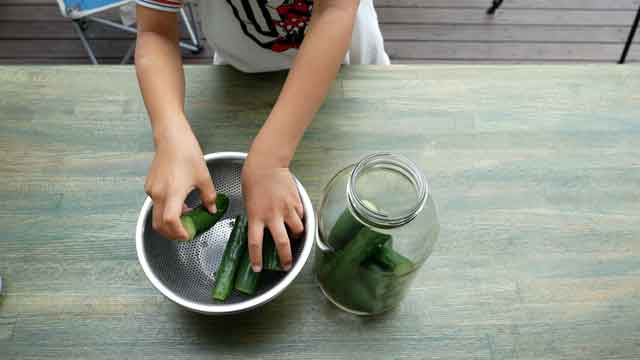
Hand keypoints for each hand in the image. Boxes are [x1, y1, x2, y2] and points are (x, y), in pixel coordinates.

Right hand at [144, 125, 216, 239]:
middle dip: (172, 233)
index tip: (188, 235)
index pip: (170, 222)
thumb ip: (209, 197)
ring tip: (187, 215)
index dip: (178, 232)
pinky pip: (156, 204)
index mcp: (172, 193)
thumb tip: (211, 209)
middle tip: (187, 233)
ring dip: (170, 221)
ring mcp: (151, 190)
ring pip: (157, 215)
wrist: (171, 138)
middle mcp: (158, 194)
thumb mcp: (204, 177)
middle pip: (159, 224)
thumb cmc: (187, 153)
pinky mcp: (150, 185)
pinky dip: (167, 210)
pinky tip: (181, 203)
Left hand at [242, 158, 303, 271]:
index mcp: (256, 216)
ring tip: (293, 236)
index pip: (255, 244)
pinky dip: (299, 219)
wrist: (266, 164)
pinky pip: (300, 216)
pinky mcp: (296, 201)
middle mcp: (272, 215)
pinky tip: (295, 217)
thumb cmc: (253, 181)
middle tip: (286, 265)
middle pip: (282, 243)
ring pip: (297, 230)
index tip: (257, 269)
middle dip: (285, 258)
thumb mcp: (249, 204)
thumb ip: (256, 218)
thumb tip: (262, 230)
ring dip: (296, 236)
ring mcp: (286, 208)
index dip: (256, 259)